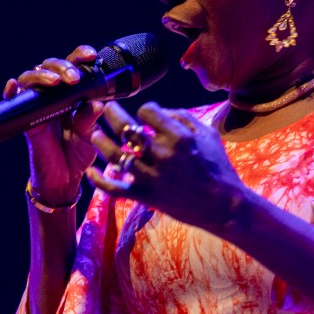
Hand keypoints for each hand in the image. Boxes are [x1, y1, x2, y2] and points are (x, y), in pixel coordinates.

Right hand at [4, 45, 104, 204]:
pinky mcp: (26, 121)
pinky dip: (12, 92)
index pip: (73, 66)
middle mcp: (53, 95)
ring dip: (41, 75)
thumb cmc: (77, 153)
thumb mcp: (89, 135)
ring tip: (54, 82)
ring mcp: (37, 106)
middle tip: (74, 77)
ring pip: (31, 78)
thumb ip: (90, 119)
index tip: (90, 55)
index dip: (79, 56)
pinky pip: (15, 102)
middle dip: (62, 66)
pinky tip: (13, 86)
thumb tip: (96, 104)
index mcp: (71, 93)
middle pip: (50, 66)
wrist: (64, 179)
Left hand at [85, 101, 248, 231]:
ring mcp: (151, 175)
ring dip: (101, 141)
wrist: (223, 205)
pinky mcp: (145, 195)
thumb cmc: (218, 167)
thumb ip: (184, 117)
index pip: (147, 111)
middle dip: (113, 114)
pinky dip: (100, 180)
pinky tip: (91, 171)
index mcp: (179, 136)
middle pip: (126, 128)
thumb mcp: (208, 134)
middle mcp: (162, 154)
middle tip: (106, 108)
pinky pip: (115, 188)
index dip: (143, 110)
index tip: (144, 116)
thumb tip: (162, 111)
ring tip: (94, 133)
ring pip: (115, 155)